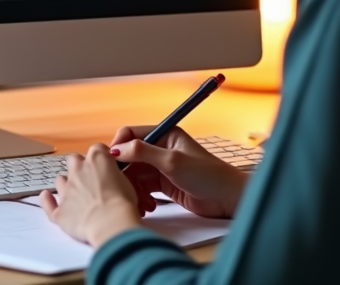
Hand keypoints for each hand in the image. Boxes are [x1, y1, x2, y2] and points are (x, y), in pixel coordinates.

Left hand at [39, 144, 143, 247]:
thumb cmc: (123, 202)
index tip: (107, 166)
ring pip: (60, 180)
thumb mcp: (127, 181)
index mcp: (97, 159)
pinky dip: (47, 201)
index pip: (97, 149)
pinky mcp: (60, 211)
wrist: (110, 223)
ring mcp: (66, 190)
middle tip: (91, 180)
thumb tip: (111, 178)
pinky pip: (48, 204)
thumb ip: (115, 174)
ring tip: (77, 196)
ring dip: (67, 185)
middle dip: (80, 167)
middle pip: (74, 160)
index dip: (102, 157)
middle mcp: (78, 170)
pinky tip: (46, 197)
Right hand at [110, 126, 248, 218]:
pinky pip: (143, 187)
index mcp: (164, 134)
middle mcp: (161, 148)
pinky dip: (141, 196)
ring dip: (133, 187)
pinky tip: (147, 206)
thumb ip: (143, 152)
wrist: (228, 200)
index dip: (119, 145)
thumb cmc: (208, 175)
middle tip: (122, 187)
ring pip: (135, 173)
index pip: (131, 134)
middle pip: (130, 156)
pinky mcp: (163, 184)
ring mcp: (161, 167)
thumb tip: (117, 149)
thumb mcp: (172, 161)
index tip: (111, 161)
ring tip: (139, 201)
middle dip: (125, 172)